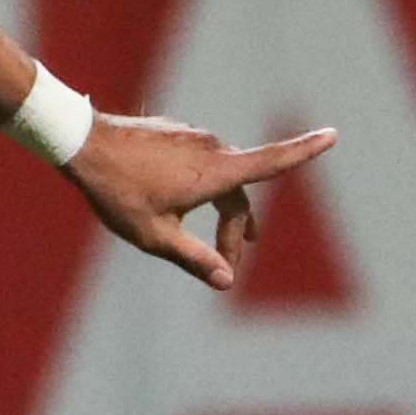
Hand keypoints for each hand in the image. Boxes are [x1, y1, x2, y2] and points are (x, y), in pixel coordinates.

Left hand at [65, 113, 338, 291]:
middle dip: (237, 230)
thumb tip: (227, 280)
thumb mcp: (154, 235)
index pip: (271, 161)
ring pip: (220, 179)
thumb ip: (194, 258)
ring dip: (221, 210)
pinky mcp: (176, 134)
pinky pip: (200, 164)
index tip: (333, 134)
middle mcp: (211, 149)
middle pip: (239, 194)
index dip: (305, 151)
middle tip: (227, 264)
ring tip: (213, 243)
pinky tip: (175, 204)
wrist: (82, 144)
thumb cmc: (118, 192)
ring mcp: (193, 138)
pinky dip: (201, 189)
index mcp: (214, 171)